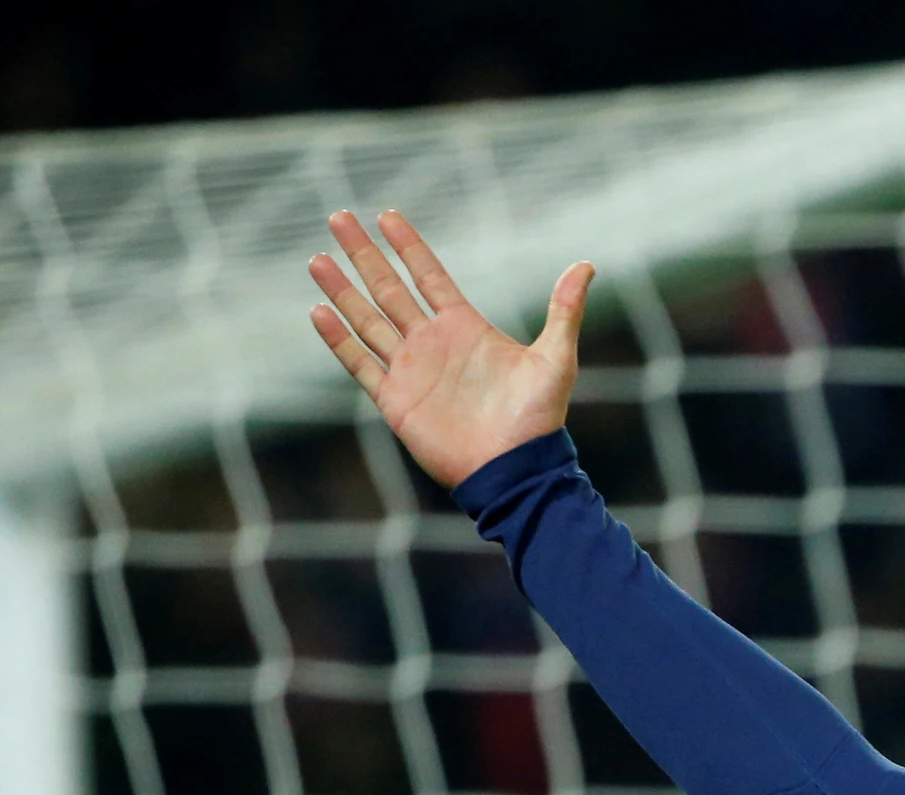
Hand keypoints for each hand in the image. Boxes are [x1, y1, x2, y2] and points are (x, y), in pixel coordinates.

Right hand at [308, 210, 593, 488]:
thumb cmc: (538, 418)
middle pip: (389, 288)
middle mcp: (433, 343)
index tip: (387, 215)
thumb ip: (564, 310)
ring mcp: (411, 370)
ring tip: (317, 259)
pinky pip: (360, 364)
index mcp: (466, 328)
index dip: (408, 246)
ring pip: (367, 319)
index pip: (429, 276)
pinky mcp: (395, 400)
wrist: (515, 469)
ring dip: (342, 290)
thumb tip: (587, 265)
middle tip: (339, 218)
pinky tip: (319, 311)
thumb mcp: (556, 358)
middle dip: (364, 254)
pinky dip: (338, 339)